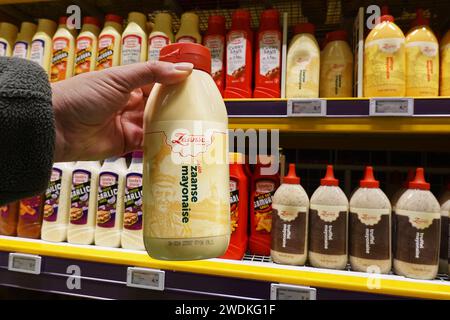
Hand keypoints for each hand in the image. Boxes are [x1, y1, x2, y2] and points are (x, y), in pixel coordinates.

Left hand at [52, 61, 192, 161]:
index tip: (196, 88)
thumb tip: (185, 69)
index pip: (157, 83)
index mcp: (127, 85)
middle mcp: (130, 105)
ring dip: (172, 126)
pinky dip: (162, 143)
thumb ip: (152, 73)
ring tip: (194, 127)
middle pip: (160, 106)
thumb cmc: (83, 95)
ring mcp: (129, 125)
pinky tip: (178, 142)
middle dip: (177, 108)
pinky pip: (149, 144)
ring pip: (157, 125)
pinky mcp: (127, 145)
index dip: (175, 85)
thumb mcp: (119, 78)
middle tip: (200, 111)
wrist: (57, 126)